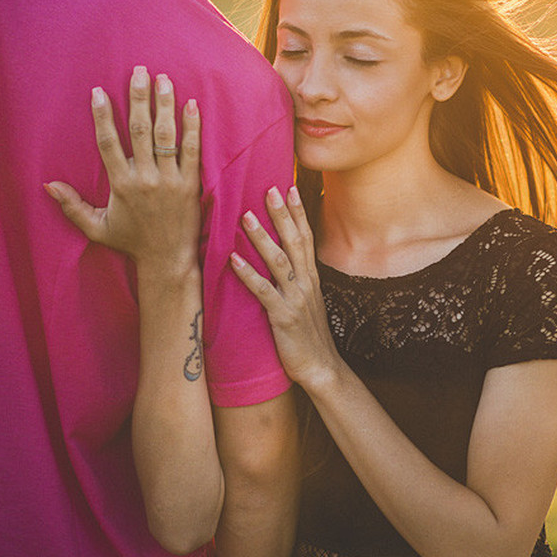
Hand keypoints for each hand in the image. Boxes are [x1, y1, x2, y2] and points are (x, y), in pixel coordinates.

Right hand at [46, 66, 201, 272]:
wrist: (167, 260)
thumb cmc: (131, 242)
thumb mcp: (96, 228)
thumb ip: (72, 205)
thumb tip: (48, 185)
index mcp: (121, 185)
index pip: (108, 143)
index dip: (102, 116)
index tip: (98, 92)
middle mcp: (144, 178)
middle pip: (139, 131)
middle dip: (138, 98)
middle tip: (138, 71)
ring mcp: (169, 180)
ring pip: (166, 136)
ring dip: (165, 105)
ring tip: (164, 79)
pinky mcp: (191, 184)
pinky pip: (192, 151)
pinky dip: (193, 127)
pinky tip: (192, 104)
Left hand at [230, 187, 341, 388]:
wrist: (322, 368)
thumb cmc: (309, 336)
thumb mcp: (307, 302)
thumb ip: (296, 280)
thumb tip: (282, 259)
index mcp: (311, 278)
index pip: (306, 238)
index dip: (298, 213)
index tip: (289, 188)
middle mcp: (306, 283)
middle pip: (294, 242)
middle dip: (282, 215)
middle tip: (270, 189)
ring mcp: (295, 299)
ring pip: (278, 261)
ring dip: (261, 238)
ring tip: (246, 216)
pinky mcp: (283, 317)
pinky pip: (264, 292)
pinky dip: (248, 274)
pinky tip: (234, 260)